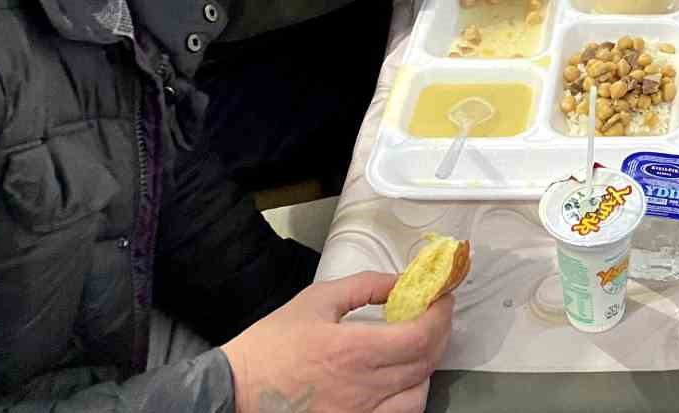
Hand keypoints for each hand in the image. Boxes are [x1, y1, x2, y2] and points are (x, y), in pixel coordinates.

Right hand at [222, 273, 453, 412]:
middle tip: (435, 315)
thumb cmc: (272, 345)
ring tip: (416, 348)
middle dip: (439, 333)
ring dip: (426, 368)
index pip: (421, 335)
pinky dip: (409, 397)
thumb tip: (401, 281)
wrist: (235, 391)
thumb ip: (364, 287)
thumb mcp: (316, 301)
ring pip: (417, 395)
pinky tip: (400, 380)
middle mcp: (363, 387)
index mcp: (354, 350)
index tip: (443, 298)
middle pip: (426, 363)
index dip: (441, 315)